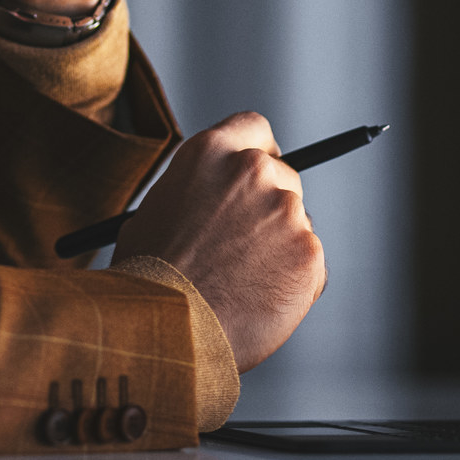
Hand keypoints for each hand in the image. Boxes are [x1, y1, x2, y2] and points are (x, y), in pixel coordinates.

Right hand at [112, 113, 324, 370]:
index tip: (258, 174)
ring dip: (278, 247)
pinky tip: (257, 301)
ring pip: (296, 224)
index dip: (258, 152)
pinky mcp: (309, 253)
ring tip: (239, 284)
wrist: (167, 330)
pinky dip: (291, 282)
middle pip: (282, 176)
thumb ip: (196, 192)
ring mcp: (287, 211)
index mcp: (211, 152)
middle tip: (245, 245)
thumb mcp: (156, 211)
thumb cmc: (149, 279)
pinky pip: (308, 264)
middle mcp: (254, 171)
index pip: (254, 128)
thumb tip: (215, 200)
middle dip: (269, 207)